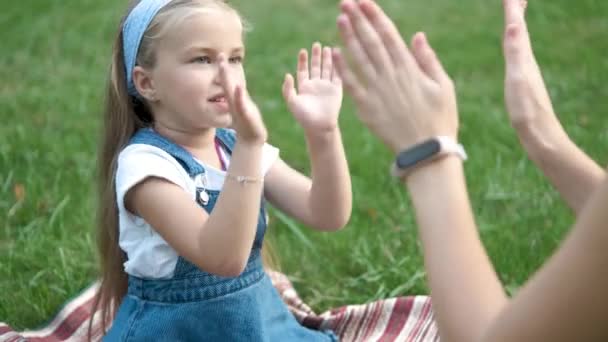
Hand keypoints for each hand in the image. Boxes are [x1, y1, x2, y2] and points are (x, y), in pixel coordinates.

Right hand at [219, 54, 266, 143]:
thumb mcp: (242, 106)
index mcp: (234, 99)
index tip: (221, 54)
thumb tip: (237, 86)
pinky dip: (239, 96)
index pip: (228, 81)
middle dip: (223, 70)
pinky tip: (238, 87)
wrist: (251, 139)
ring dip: (226, 79)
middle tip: (220, 55)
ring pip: (230, 92)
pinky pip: (241, 105)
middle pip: (226, 83)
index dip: (224, 69)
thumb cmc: (247, 122)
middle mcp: (233, 102)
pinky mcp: (245, 115)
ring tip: (223, 65)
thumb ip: (239, 96)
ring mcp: (238, 108)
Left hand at [282, 43, 342, 133]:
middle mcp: (315, 84)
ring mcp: (327, 86)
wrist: (319, 126)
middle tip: (316, 45)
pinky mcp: (337, 90)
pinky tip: (338, 58)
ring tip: (327, 48)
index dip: (303, 60)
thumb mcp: (292, 102)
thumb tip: (287, 74)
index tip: (303, 51)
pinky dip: (338, 67)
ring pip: (327, 69)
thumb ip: (288, 89)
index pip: (303, 70)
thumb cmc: (304, 117)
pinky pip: (337, 76)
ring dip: (327, 59)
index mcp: (304, 87)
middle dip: (316, 56)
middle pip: (316, 66)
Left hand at [333, 0, 457, 153]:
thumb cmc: (440, 119)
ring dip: (348, 37)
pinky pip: (351, 85)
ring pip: (359, 58)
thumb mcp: (443, 86)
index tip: (364, 1)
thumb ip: (428, 60)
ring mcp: (377, 91)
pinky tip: (334, 53)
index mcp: (409, 68)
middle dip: (358, 19)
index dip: (375, 16)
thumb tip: (416, 35)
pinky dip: (343, 69)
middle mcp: (390, 75)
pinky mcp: (367, 108)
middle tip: (345, 1)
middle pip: (370, 41)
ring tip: (340, 18)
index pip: (388, 35)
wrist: (425, 151)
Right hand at [503, 0, 558, 131]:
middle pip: (521, 32)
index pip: (517, 28)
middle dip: (517, 14)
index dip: (512, 10)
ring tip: (514, 20)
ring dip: (517, 29)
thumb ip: (516, 52)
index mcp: (524, 59)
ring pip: (521, 44)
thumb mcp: (518, 78)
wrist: (539, 135)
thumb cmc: (527, 110)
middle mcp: (527, 62)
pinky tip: (514, 53)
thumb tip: (515, 24)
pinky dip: (515, 47)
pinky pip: (518, 57)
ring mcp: (526, 73)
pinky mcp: (523, 84)